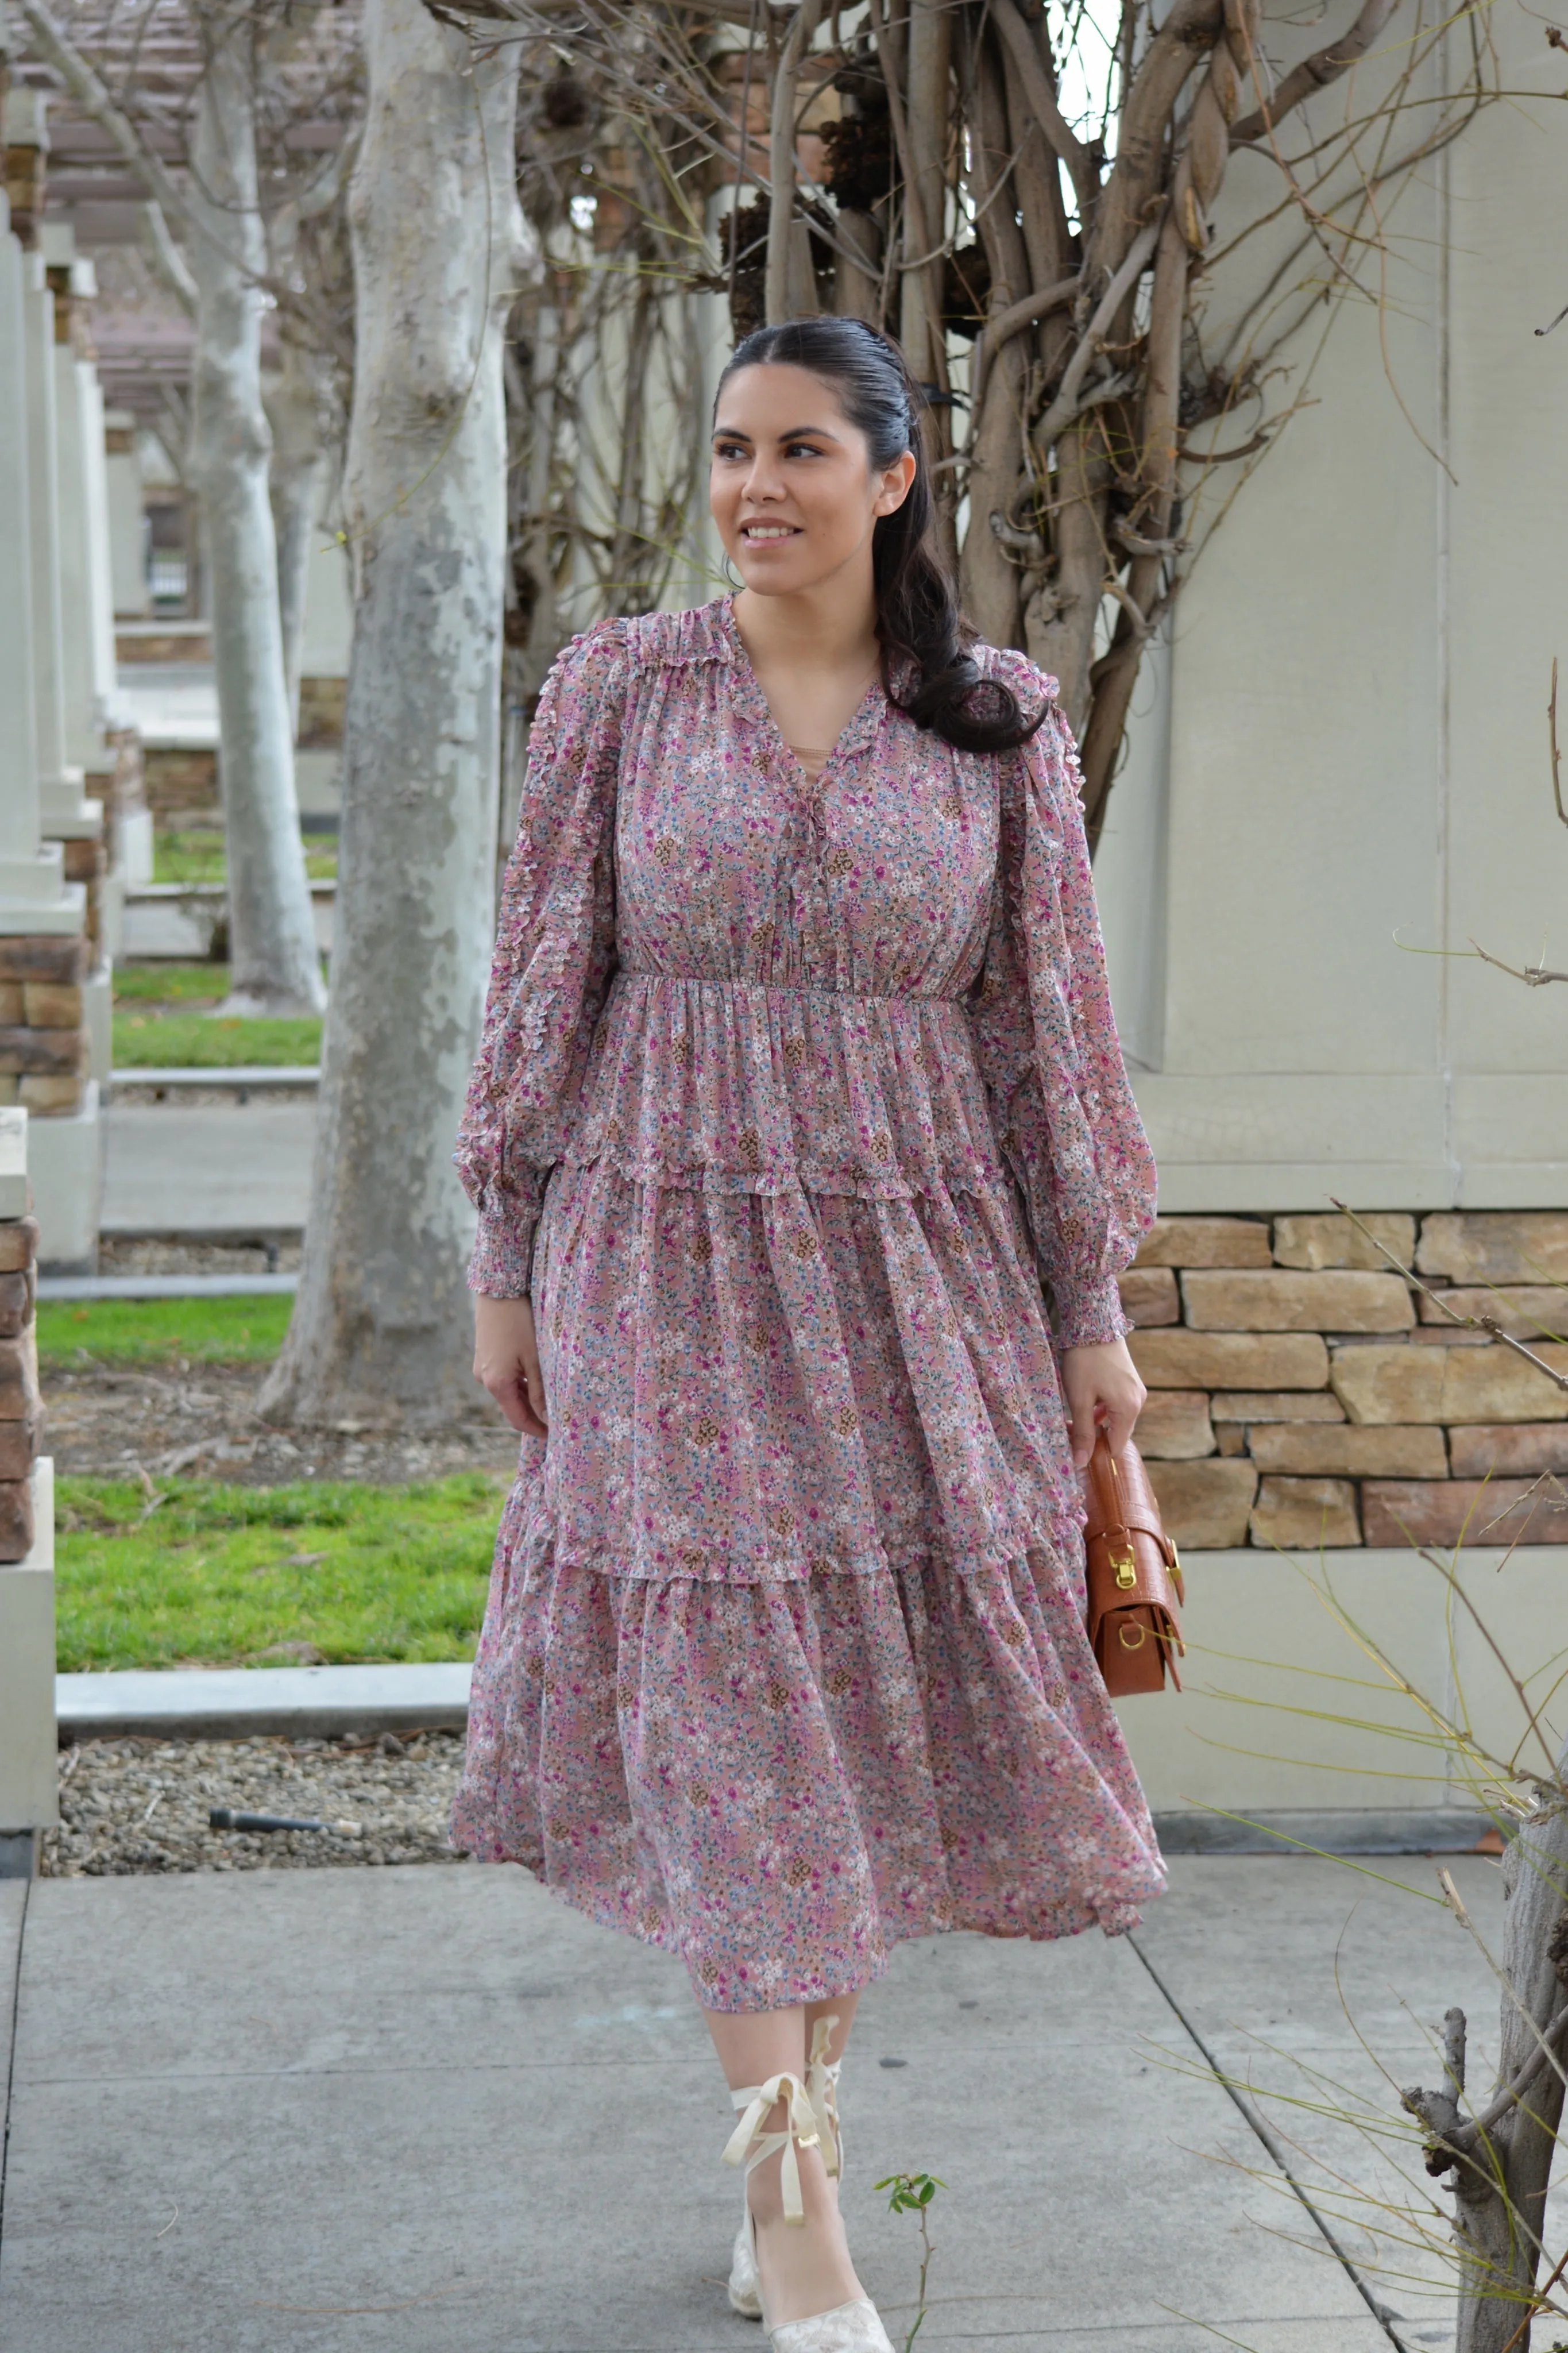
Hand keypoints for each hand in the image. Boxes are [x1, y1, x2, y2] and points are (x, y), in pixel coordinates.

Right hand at [473, 1294, 547, 1436]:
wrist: (498, 1290)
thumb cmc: (519, 1322)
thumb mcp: (534, 1358)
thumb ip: (540, 1391)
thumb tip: (546, 1418)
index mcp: (496, 1383)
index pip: (517, 1419)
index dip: (536, 1429)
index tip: (555, 1435)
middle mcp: (484, 1379)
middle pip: (512, 1406)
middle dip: (533, 1415)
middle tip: (558, 1418)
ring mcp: (482, 1367)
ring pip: (509, 1391)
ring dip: (528, 1397)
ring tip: (552, 1398)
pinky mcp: (485, 1355)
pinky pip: (504, 1377)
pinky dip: (520, 1382)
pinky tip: (536, 1375)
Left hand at [1060, 1337, 1145, 1469]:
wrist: (1094, 1323)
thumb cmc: (1084, 1361)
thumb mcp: (1079, 1399)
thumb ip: (1082, 1432)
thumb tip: (1080, 1462)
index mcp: (1129, 1409)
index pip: (1117, 1446)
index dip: (1097, 1452)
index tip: (1076, 1448)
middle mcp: (1139, 1401)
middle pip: (1118, 1432)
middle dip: (1096, 1435)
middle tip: (1070, 1429)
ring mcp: (1136, 1389)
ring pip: (1117, 1417)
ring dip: (1098, 1420)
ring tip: (1074, 1414)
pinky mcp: (1130, 1380)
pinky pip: (1118, 1403)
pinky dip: (1103, 1408)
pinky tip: (1086, 1401)